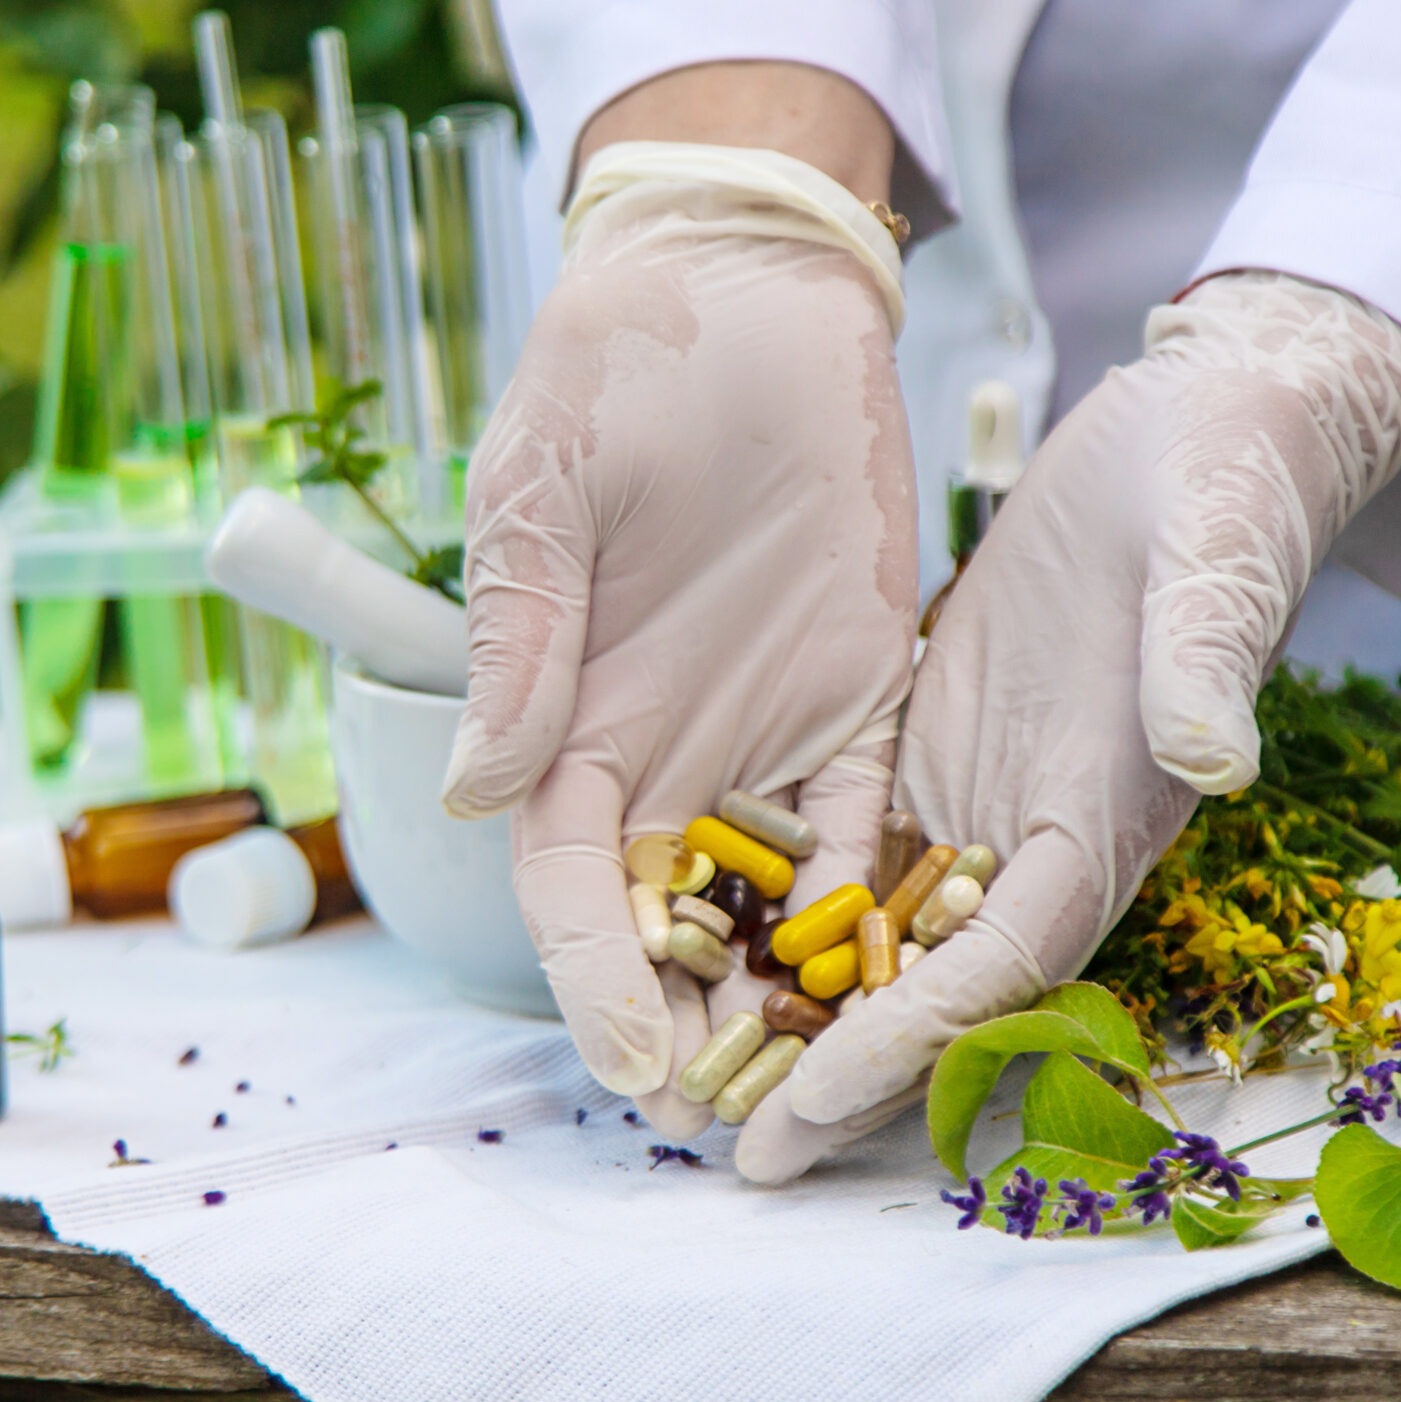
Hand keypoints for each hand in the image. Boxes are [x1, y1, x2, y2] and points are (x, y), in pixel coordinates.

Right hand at [443, 147, 917, 1132]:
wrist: (751, 283)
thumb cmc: (617, 367)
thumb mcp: (548, 486)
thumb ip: (524, 634)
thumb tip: (475, 787)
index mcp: (567, 716)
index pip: (569, 884)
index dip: (593, 981)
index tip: (636, 1062)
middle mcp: (662, 749)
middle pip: (673, 926)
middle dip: (701, 1025)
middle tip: (749, 1119)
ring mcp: (763, 732)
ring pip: (774, 902)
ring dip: (798, 995)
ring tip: (841, 1085)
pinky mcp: (862, 697)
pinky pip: (875, 825)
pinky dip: (889, 903)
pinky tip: (925, 977)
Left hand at [736, 270, 1400, 1181]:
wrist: (1204, 435)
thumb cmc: (1222, 494)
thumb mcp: (1211, 568)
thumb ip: (1201, 667)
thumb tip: (1214, 761)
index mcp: (1103, 818)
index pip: (1001, 964)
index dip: (912, 1043)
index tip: (811, 1103)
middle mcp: (1035, 835)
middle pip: (930, 986)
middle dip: (837, 1071)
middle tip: (731, 1151)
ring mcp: (979, 795)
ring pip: (878, 935)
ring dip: (797, 1011)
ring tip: (693, 1074)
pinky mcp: (935, 743)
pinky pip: (852, 849)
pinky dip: (786, 907)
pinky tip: (697, 941)